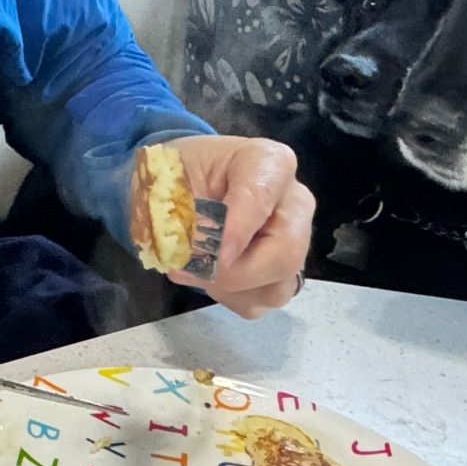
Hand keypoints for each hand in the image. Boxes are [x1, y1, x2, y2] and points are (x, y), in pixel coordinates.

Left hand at [157, 134, 314, 317]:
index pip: (262, 195)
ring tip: (195, 266)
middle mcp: (294, 203)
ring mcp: (295, 243)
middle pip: (285, 254)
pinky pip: (259, 303)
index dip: (238, 228)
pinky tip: (209, 273)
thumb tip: (201, 252)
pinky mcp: (282, 276)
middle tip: (186, 269)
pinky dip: (226, 296)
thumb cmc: (179, 173)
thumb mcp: (171, 175)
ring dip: (226, 287)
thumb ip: (184, 207)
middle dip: (232, 272)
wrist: (178, 186)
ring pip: (276, 287)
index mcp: (270, 163)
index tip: (214, 253)